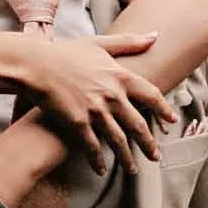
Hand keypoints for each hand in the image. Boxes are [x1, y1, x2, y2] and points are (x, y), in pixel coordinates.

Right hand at [24, 32, 175, 174]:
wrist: (36, 64)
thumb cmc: (66, 52)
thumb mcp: (99, 43)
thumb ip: (129, 42)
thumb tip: (154, 36)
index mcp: (121, 76)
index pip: (152, 95)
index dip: (163, 110)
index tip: (171, 121)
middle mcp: (113, 96)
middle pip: (139, 125)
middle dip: (149, 144)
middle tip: (155, 157)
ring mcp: (96, 111)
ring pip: (119, 140)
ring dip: (127, 158)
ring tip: (133, 170)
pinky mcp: (78, 123)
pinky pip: (93, 147)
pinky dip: (98, 161)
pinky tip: (102, 171)